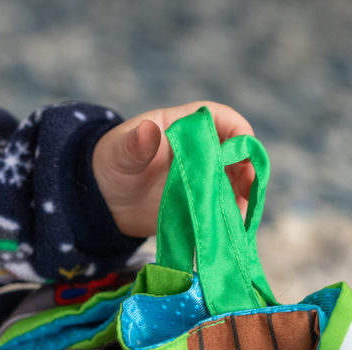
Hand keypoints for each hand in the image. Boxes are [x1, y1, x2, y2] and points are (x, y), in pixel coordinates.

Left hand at [92, 101, 255, 237]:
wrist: (103, 202)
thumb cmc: (110, 165)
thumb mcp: (120, 153)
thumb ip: (136, 144)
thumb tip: (147, 130)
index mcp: (183, 126)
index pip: (219, 118)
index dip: (237, 130)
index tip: (245, 149)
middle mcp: (199, 149)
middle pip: (235, 152)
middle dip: (247, 167)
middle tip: (248, 188)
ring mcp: (202, 177)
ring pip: (235, 181)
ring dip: (243, 195)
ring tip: (239, 214)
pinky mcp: (199, 202)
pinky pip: (223, 206)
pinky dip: (230, 216)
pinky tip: (231, 229)